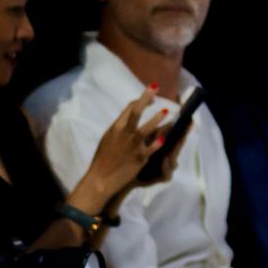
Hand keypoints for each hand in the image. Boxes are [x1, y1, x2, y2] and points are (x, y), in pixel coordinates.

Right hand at [70, 88, 168, 213]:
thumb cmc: (103, 159)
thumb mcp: (108, 139)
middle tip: (155, 89)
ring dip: (159, 119)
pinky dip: (160, 141)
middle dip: (146, 97)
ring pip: (149, 126)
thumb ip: (120, 130)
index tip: (150, 97)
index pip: (129, 108)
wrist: (101, 178)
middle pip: (137, 110)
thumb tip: (128, 121)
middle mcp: (124, 133)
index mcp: (115, 127)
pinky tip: (166, 138)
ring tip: (167, 113)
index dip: (141, 100)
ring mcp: (133, 144)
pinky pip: (153, 146)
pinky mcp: (140, 156)